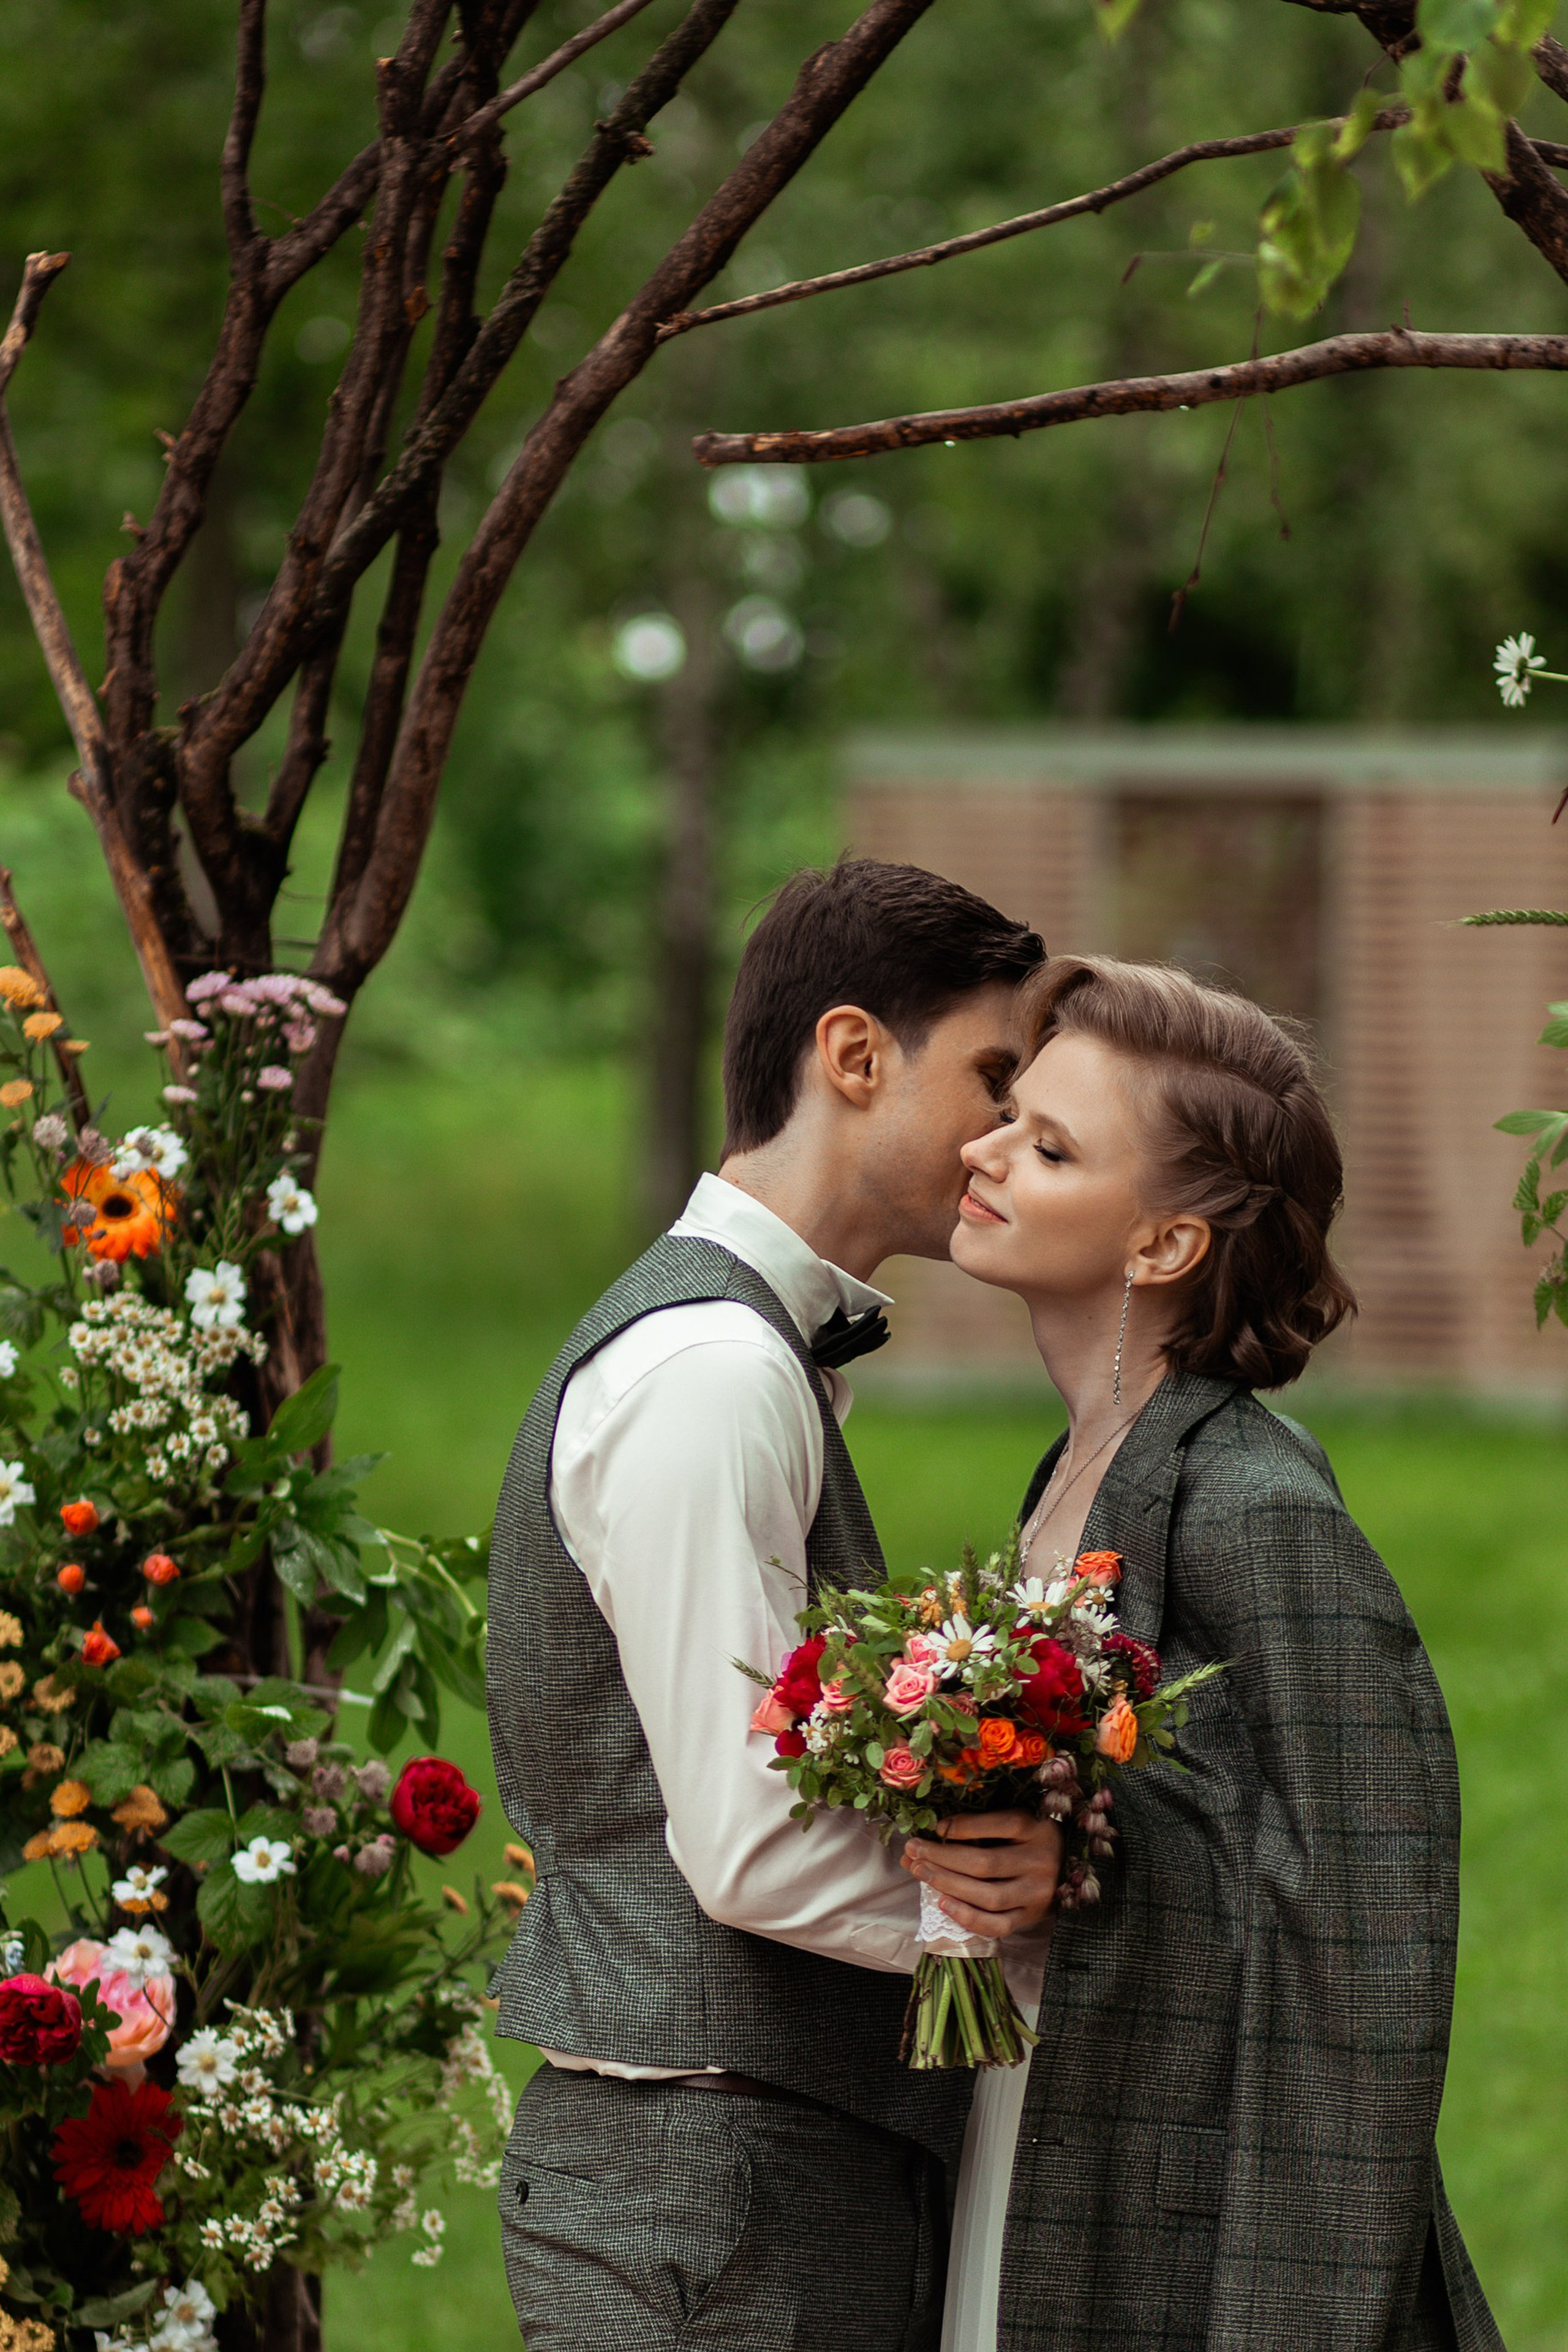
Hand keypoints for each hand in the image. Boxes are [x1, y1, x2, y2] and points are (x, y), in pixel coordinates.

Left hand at [901, 1810, 1062, 1938]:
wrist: (1067, 1870)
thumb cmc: (1031, 1839)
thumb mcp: (1018, 1821)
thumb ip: (983, 1824)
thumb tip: (935, 1830)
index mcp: (1038, 1829)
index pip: (1001, 1825)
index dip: (964, 1826)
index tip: (936, 1826)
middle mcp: (1040, 1861)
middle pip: (986, 1863)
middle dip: (943, 1857)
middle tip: (913, 1851)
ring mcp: (1037, 1894)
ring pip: (989, 1896)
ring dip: (948, 1885)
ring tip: (919, 1872)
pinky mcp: (1031, 1918)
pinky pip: (997, 1925)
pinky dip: (967, 1917)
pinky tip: (942, 1903)